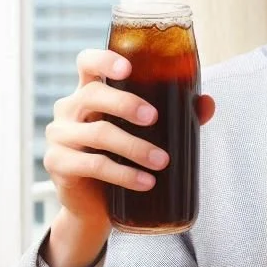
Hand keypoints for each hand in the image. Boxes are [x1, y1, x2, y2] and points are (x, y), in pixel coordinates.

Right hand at [42, 48, 214, 266]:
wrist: (94, 206)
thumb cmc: (120, 160)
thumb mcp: (143, 135)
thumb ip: (174, 116)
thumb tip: (207, 103)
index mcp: (88, 93)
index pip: (87, 63)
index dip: (104, 60)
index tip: (127, 67)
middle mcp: (69, 109)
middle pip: (93, 94)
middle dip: (126, 104)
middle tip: (154, 118)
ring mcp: (60, 136)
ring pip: (99, 134)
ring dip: (135, 147)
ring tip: (163, 161)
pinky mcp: (59, 164)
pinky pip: (94, 165)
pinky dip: (124, 174)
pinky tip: (146, 182)